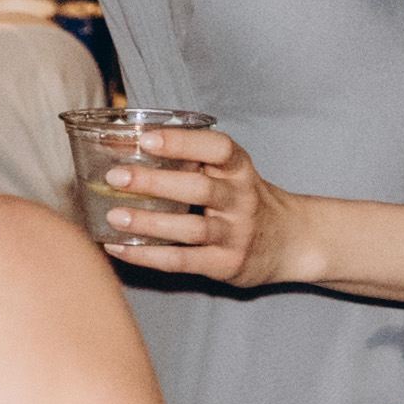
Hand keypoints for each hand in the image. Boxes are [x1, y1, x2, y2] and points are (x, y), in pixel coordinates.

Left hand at [95, 126, 298, 288]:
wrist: (289, 241)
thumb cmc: (243, 199)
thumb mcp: (229, 173)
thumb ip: (191, 159)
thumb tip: (121, 145)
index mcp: (240, 169)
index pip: (218, 148)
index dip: (182, 142)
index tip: (147, 138)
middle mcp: (241, 200)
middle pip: (199, 188)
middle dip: (155, 182)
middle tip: (116, 177)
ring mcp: (235, 234)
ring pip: (190, 228)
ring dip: (149, 223)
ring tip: (114, 216)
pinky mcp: (225, 264)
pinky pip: (182, 261)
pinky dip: (147, 255)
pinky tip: (119, 247)